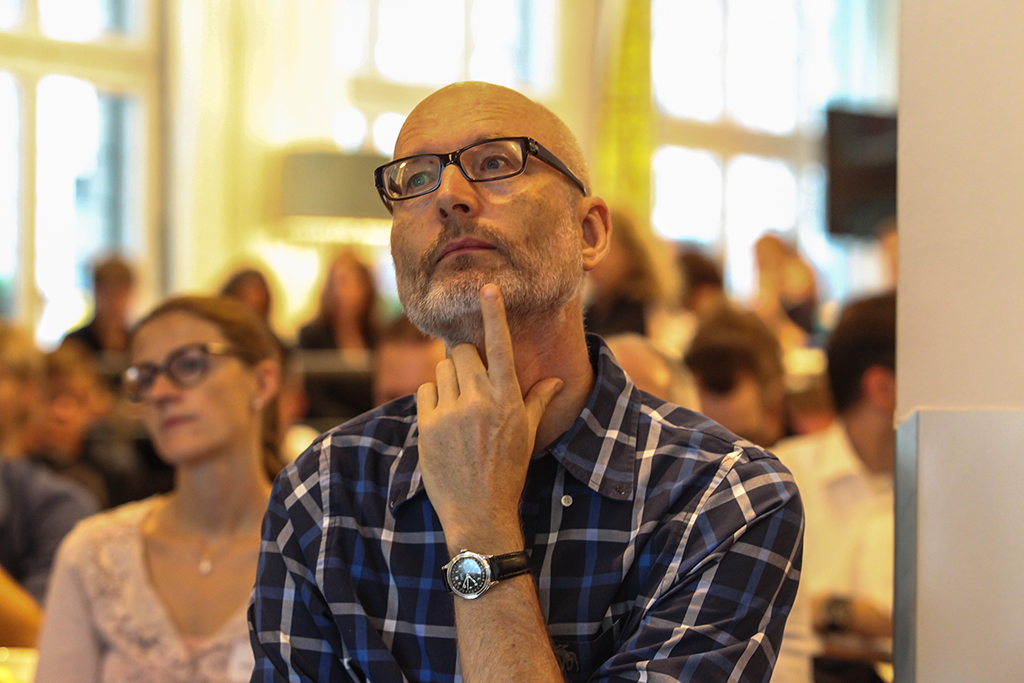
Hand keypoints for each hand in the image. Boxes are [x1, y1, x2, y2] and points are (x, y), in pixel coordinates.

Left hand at [416, 284, 563, 552]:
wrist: (479, 511)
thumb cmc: (507, 472)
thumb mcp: (527, 435)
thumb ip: (538, 401)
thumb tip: (557, 381)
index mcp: (507, 399)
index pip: (500, 346)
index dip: (494, 313)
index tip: (488, 287)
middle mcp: (480, 399)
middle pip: (462, 352)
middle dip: (465, 361)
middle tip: (470, 383)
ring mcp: (452, 411)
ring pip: (441, 369)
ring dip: (448, 379)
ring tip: (457, 406)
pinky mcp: (428, 424)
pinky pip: (425, 390)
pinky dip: (432, 398)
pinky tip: (442, 419)